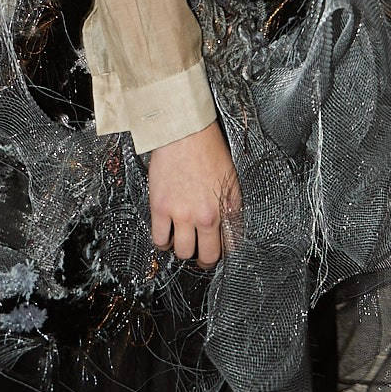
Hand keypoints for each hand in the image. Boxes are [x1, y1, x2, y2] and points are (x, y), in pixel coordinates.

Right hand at [148, 119, 241, 267]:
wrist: (185, 132)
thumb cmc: (209, 148)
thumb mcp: (231, 177)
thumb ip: (230, 204)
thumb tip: (230, 225)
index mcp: (227, 206)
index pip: (231, 244)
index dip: (226, 251)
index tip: (221, 250)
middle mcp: (206, 215)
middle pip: (207, 256)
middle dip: (205, 259)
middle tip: (202, 255)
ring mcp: (182, 214)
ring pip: (183, 252)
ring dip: (183, 250)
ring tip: (183, 241)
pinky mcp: (161, 209)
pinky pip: (159, 239)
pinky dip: (163, 242)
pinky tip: (166, 235)